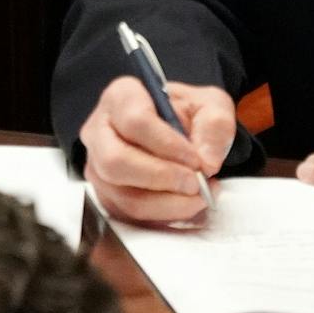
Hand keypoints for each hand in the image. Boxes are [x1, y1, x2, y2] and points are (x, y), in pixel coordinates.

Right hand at [80, 76, 235, 224]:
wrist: (177, 134)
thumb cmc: (186, 115)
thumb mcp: (210, 105)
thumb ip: (215, 125)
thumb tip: (206, 161)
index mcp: (121, 97)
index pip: (134, 121)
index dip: (167, 145)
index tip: (195, 159)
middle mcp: (99, 130)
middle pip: (116, 161)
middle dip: (162, 178)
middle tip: (195, 183)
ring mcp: (98, 165)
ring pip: (123, 194)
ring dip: (168, 203)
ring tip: (198, 195)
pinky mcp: (106, 194)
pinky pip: (130, 215)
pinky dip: (164, 215)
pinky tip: (186, 203)